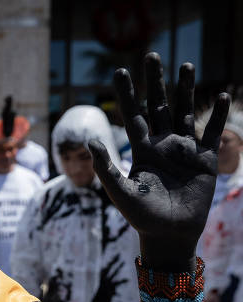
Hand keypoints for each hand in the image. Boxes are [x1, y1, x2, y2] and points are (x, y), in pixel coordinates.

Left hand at [88, 53, 229, 268]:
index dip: (127, 94)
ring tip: (186, 66)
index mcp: (141, 149)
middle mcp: (162, 145)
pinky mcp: (204, 160)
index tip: (120, 71)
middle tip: (152, 56)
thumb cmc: (140, 216)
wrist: (168, 234)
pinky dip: (217, 116)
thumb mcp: (120, 191)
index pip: (133, 115)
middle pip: (159, 105)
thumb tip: (91, 140)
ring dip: (186, 90)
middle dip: (155, 82)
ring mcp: (184, 150)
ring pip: (185, 112)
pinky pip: (212, 133)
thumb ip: (105, 167)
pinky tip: (222, 97)